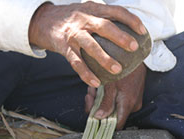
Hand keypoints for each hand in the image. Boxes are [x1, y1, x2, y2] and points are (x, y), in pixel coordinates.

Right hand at [29, 2, 146, 87]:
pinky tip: (96, 82)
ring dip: (105, 58)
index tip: (143, 31)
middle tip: (134, 48)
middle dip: (121, 37)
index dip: (131, 20)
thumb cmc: (70, 19)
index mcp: (92, 9)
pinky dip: (86, 74)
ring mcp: (73, 34)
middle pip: (105, 27)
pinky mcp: (64, 47)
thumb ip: (101, 17)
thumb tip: (123, 31)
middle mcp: (83, 19)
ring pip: (91, 46)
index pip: (116, 11)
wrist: (43, 21)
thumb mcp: (86, 11)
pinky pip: (76, 63)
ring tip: (117, 70)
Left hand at [85, 63, 146, 128]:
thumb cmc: (123, 68)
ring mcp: (132, 101)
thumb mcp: (111, 86)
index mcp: (128, 105)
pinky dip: (105, 95)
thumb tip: (99, 118)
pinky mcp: (130, 96)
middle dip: (97, 107)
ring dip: (99, 99)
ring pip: (111, 107)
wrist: (135, 54)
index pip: (116, 125)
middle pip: (111, 116)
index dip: (103, 125)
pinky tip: (99, 87)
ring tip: (93, 89)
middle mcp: (132, 106)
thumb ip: (106, 104)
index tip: (92, 118)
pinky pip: (115, 101)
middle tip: (89, 95)